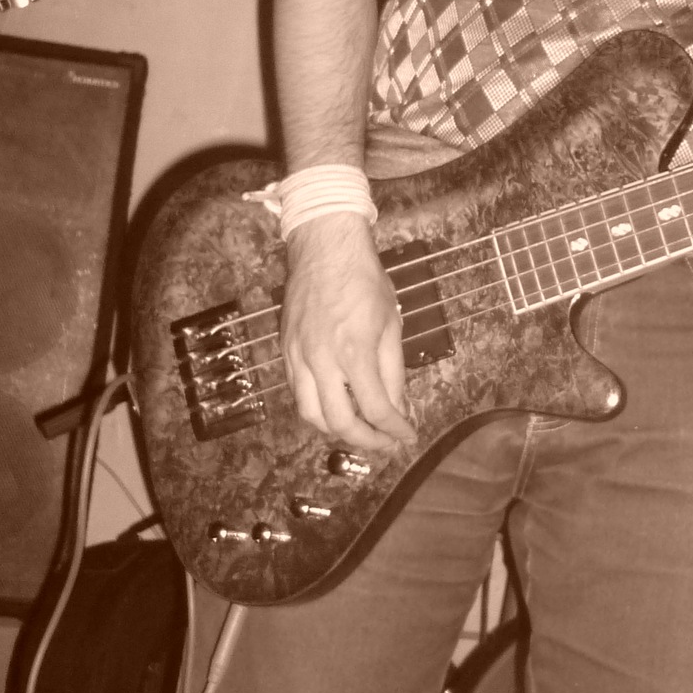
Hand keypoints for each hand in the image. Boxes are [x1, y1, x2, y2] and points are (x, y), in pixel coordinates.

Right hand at [280, 211, 415, 451]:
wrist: (324, 249)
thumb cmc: (364, 280)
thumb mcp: (391, 323)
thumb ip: (393, 371)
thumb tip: (398, 407)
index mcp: (355, 352)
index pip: (376, 409)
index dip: (394, 430)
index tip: (407, 436)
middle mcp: (321, 360)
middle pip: (339, 423)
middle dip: (365, 441)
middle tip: (384, 443)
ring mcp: (298, 356)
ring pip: (310, 414)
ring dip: (336, 430)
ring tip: (360, 430)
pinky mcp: (285, 351)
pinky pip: (297, 392)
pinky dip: (317, 408)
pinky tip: (336, 405)